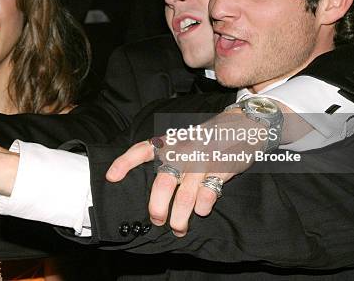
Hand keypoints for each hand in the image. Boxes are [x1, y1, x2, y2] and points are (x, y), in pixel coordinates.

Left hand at [107, 111, 261, 235]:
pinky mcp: (222, 169)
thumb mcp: (182, 139)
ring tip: (178, 228)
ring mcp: (202, 160)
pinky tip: (201, 211)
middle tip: (157, 220)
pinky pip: (208, 193)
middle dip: (157, 206)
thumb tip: (143, 179)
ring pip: (185, 195)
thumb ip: (165, 154)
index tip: (111, 177)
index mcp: (170, 142)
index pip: (142, 150)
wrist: (242, 125)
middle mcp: (183, 151)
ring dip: (180, 216)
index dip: (125, 162)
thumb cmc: (205, 139)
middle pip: (163, 181)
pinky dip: (203, 206)